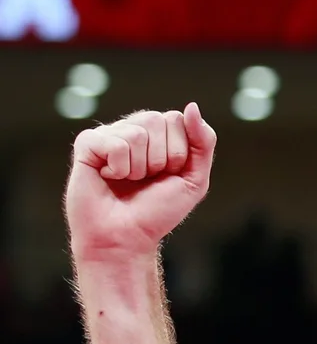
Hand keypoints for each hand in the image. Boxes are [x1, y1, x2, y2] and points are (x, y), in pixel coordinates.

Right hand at [66, 103, 217, 262]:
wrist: (125, 237)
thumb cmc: (157, 211)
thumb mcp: (194, 179)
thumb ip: (203, 142)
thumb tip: (192, 106)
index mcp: (159, 135)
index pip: (178, 120)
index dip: (179, 154)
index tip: (168, 176)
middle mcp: (133, 129)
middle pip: (158, 120)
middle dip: (160, 159)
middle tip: (146, 180)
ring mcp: (109, 134)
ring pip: (138, 133)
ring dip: (139, 167)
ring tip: (127, 181)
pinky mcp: (87, 144)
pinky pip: (115, 143)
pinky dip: (119, 167)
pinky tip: (108, 177)